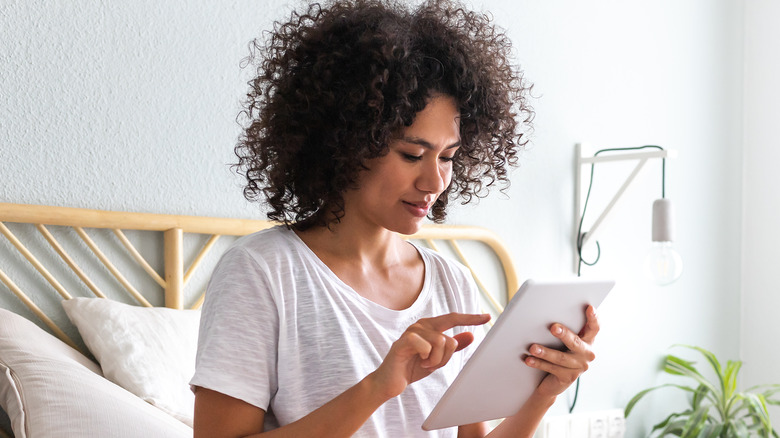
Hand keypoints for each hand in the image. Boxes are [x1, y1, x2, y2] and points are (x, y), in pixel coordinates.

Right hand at [370, 312, 490, 399]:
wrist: (391, 381)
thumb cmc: (413, 367)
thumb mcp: (438, 358)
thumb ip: (453, 346)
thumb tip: (471, 335)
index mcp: (430, 326)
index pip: (453, 318)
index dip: (470, 318)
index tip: (487, 317)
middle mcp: (421, 324)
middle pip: (448, 336)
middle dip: (446, 356)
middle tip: (432, 364)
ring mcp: (412, 331)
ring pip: (441, 343)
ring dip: (435, 360)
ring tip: (423, 364)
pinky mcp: (404, 341)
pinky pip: (427, 347)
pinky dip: (426, 359)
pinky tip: (417, 362)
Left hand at [525, 305, 598, 398]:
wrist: (553, 380)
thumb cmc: (558, 352)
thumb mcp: (564, 340)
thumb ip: (562, 329)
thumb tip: (546, 313)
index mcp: (588, 340)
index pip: (594, 328)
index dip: (593, 318)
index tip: (589, 307)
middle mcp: (587, 354)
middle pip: (576, 342)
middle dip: (564, 334)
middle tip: (553, 327)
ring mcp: (579, 367)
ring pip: (561, 357)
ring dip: (545, 352)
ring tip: (532, 348)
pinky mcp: (568, 377)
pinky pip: (552, 368)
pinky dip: (539, 363)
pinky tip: (529, 360)